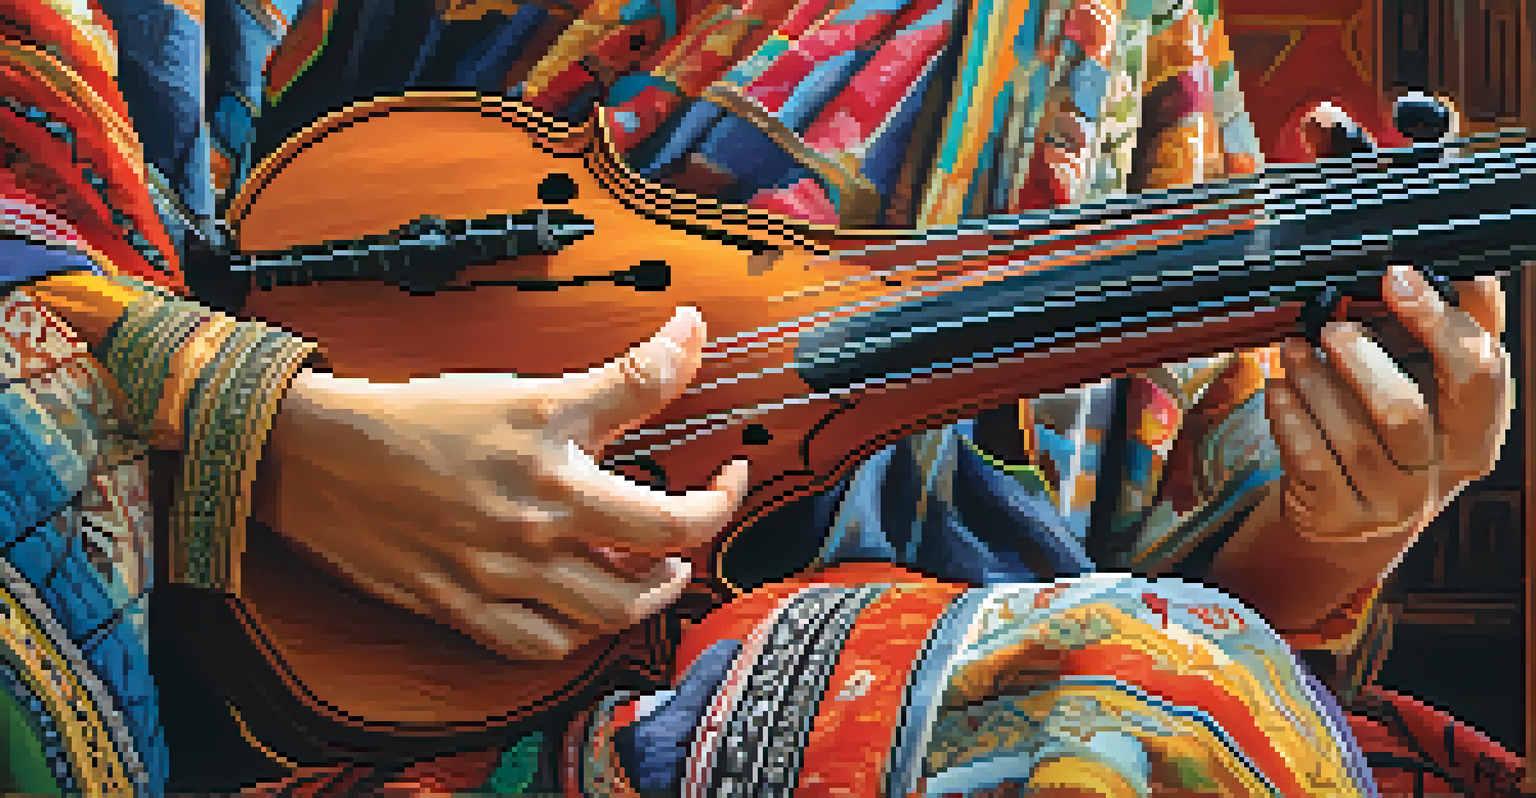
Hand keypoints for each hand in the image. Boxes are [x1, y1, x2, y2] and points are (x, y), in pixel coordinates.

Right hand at [254, 306, 749, 660]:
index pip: (673, 483)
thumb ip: (620, 379)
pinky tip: (587, 607)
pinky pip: (542, 644)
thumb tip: (690, 331)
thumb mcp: (527, 389)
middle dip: (704, 529)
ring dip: (651, 590)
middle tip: (705, 515)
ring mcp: (503, 572)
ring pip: (610, 607)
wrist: (320, 456)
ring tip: (659, 568)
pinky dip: (578, 633)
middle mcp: (538, 520)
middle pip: (662, 544)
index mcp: (556, 458)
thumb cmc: (422, 418)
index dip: (725, 483)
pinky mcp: (466, 607)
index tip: (733, 471)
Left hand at [1209, 264, 1511, 632]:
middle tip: (1332, 328)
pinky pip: (1310, 460)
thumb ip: (1462, 332)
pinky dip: (1289, 417)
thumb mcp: (1439, 393)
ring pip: (1350, 434)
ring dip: (1315, 381)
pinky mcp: (1337, 514)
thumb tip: (1469, 268)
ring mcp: (1387, 500)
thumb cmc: (1398, 438)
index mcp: (1477, 432)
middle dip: (1363, 360)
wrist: (1353, 521)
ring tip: (1294, 349)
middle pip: (1406, 411)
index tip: (1396, 277)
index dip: (1438, 319)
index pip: (1476, 372)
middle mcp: (1437, 471)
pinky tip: (1278, 388)